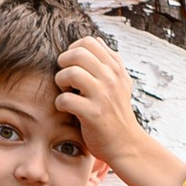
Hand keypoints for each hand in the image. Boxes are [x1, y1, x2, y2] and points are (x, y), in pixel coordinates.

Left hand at [48, 35, 185, 185]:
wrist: (126, 145)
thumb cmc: (117, 114)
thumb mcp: (120, 83)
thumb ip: (110, 61)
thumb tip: (96, 40)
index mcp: (115, 68)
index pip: (89, 41)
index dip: (73, 50)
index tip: (71, 65)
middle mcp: (111, 78)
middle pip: (78, 53)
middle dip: (63, 63)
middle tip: (65, 78)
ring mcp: (103, 95)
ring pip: (71, 72)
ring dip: (60, 81)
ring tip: (65, 92)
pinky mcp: (93, 114)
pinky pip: (65, 99)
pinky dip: (60, 104)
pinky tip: (66, 109)